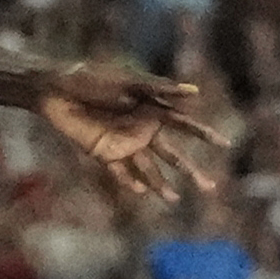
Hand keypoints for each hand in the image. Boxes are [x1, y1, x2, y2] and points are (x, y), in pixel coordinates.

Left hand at [38, 62, 225, 201]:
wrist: (53, 89)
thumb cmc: (90, 79)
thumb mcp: (126, 81)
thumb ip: (159, 88)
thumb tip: (195, 92)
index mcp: (152, 110)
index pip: (185, 125)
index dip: (205, 134)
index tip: (226, 144)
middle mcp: (142, 130)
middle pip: (172, 155)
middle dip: (190, 170)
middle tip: (209, 188)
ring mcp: (123, 143)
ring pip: (148, 168)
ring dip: (160, 184)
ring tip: (174, 199)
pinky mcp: (102, 152)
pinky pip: (119, 172)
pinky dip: (128, 181)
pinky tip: (139, 191)